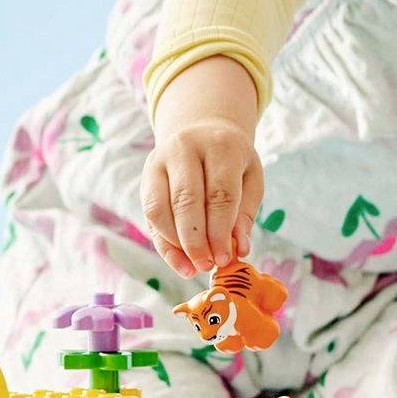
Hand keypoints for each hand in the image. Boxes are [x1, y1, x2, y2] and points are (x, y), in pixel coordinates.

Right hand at [141, 57, 264, 276]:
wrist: (203, 130)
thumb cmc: (232, 161)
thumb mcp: (250, 179)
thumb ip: (245, 214)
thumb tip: (238, 250)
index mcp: (220, 145)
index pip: (219, 194)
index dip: (221, 231)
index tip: (225, 259)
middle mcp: (185, 148)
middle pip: (186, 201)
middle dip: (196, 240)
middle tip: (207, 266)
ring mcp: (160, 160)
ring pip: (160, 208)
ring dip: (176, 244)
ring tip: (193, 267)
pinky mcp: (146, 175)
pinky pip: (149, 214)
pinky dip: (164, 243)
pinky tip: (180, 262)